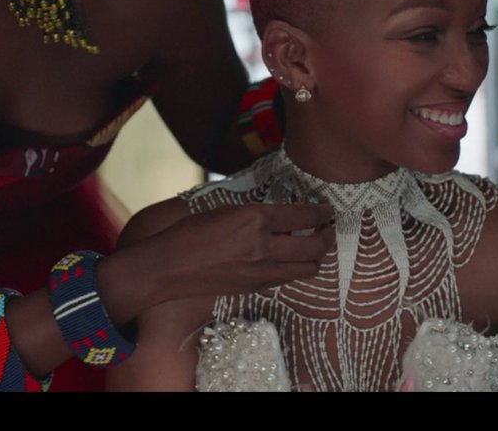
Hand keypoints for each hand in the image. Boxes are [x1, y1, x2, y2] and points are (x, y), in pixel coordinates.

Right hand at [153, 203, 334, 298]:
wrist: (170, 267)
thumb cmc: (191, 232)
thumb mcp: (226, 209)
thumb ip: (256, 213)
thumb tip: (279, 213)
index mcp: (256, 219)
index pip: (303, 215)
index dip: (321, 212)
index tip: (328, 210)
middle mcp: (265, 246)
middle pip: (315, 246)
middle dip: (327, 237)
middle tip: (328, 230)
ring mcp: (262, 271)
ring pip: (308, 268)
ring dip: (315, 257)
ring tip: (313, 248)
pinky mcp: (256, 288)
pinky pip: (287, 279)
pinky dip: (294, 269)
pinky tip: (288, 261)